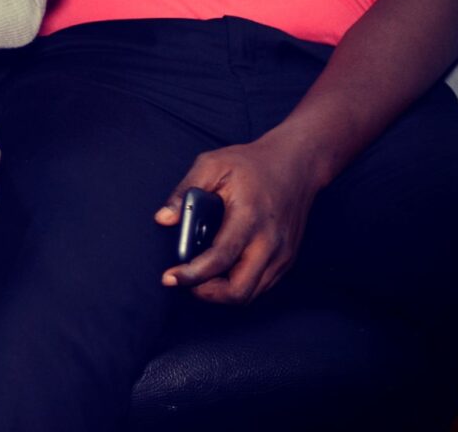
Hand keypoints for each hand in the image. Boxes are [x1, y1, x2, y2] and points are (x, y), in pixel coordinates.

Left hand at [155, 133, 325, 303]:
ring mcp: (282, 254)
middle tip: (185, 281)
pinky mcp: (288, 259)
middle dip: (207, 293)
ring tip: (200, 277)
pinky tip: (221, 271)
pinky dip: (239, 286)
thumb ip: (184, 191)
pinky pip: (261, 285)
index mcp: (248, 217)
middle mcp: (270, 242)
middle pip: (239, 290)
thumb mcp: (211, 165)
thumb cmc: (250, 164)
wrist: (295, 165)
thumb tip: (163, 218)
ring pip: (251, 294)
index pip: (219, 259)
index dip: (192, 275)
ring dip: (222, 293)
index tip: (170, 278)